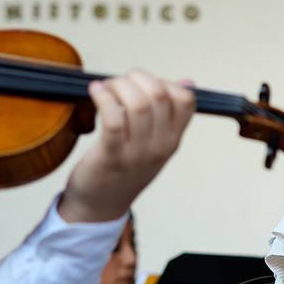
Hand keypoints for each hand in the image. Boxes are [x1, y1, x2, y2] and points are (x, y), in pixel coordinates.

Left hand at [58, 71, 195, 222]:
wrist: (100, 206)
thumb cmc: (124, 169)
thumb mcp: (155, 143)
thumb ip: (169, 114)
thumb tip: (188, 82)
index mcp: (173, 140)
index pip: (186, 99)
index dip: (164, 81)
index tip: (142, 85)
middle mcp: (161, 146)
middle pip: (159, 94)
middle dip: (136, 77)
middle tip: (119, 82)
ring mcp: (137, 153)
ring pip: (138, 104)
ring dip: (118, 86)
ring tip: (105, 88)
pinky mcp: (111, 156)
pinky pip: (113, 118)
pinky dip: (103, 98)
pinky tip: (95, 92)